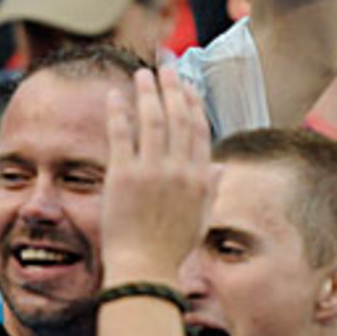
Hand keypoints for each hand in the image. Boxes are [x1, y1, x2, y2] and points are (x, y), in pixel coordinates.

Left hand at [102, 67, 215, 284]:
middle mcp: (179, 170)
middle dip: (172, 87)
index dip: (192, 103)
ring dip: (147, 92)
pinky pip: (121, 134)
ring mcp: (151, 171)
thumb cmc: (170, 247)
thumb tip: (220, 167)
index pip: (199, 129)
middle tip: (165, 67)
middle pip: (177, 116)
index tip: (185, 85)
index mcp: (199, 178)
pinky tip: (116, 95)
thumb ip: (210, 188)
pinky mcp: (123, 174)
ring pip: (151, 119)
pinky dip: (119, 111)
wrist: (144, 268)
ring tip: (142, 74)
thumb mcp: (199, 218)